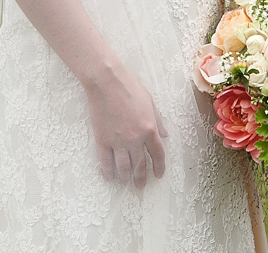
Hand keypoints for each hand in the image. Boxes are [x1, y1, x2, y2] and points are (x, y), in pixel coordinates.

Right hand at [84, 63, 167, 189]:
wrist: (107, 82)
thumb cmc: (129, 87)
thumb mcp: (150, 102)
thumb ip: (158, 120)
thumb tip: (165, 135)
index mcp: (149, 129)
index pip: (158, 155)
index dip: (159, 167)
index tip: (158, 175)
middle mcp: (135, 139)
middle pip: (140, 165)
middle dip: (141, 178)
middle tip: (140, 186)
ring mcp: (118, 141)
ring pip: (124, 168)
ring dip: (126, 178)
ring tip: (126, 182)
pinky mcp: (103, 140)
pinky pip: (106, 162)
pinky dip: (108, 172)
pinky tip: (110, 177)